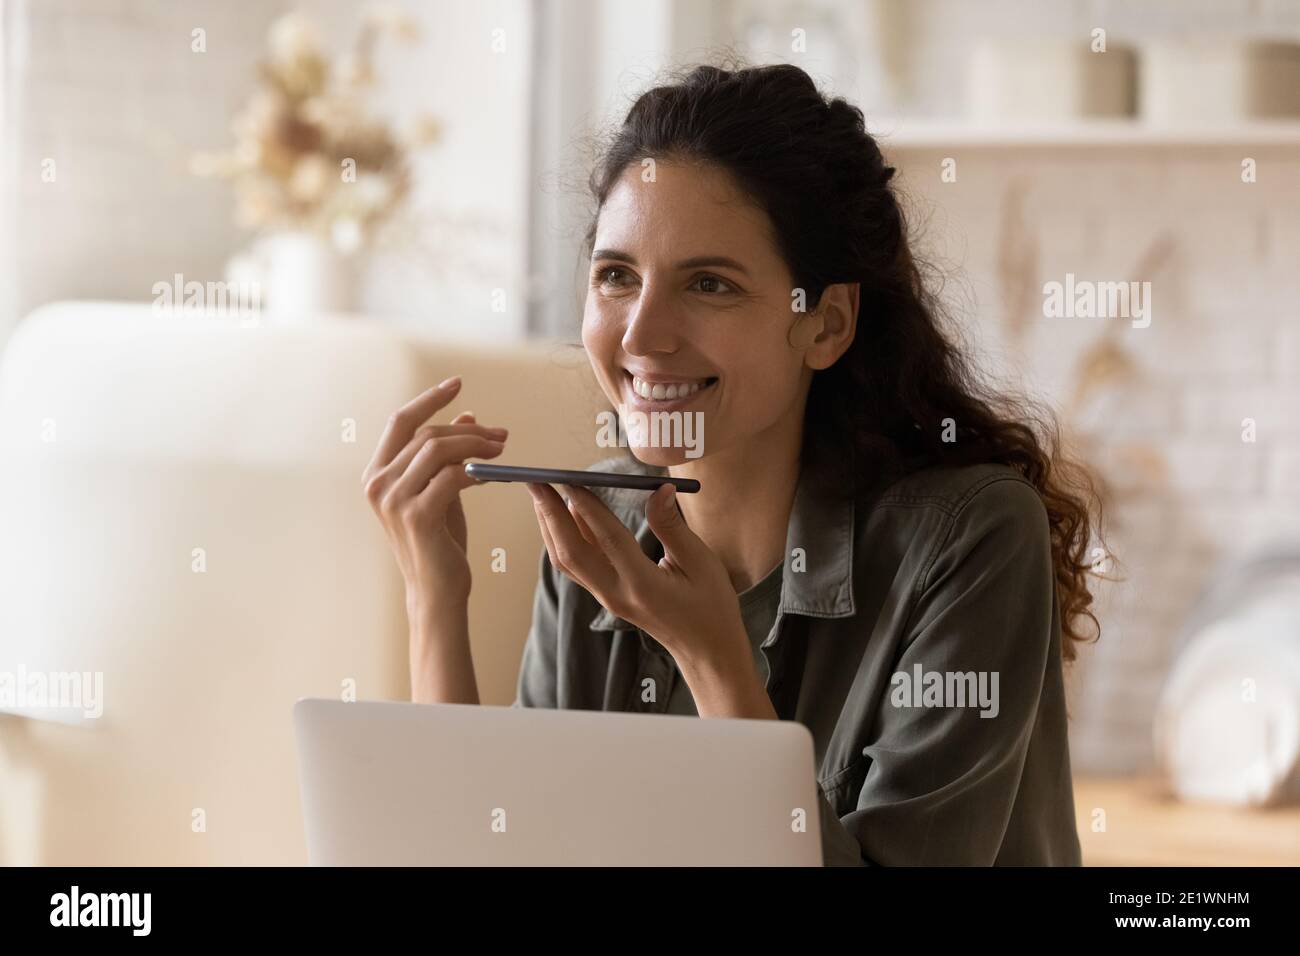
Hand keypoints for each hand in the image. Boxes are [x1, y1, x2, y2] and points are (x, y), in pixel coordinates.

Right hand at [362, 376, 507, 610]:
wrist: (437, 589)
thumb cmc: (440, 541)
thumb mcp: (441, 489)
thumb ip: (447, 454)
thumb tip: (466, 415)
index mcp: (376, 474)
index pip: (400, 421)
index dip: (429, 398)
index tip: (457, 383)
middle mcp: (377, 484)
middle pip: (427, 434)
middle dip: (469, 430)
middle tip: (501, 435)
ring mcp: (393, 500)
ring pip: (438, 450)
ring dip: (476, 445)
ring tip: (501, 451)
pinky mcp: (416, 516)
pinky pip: (451, 477)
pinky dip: (475, 471)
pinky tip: (490, 474)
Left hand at [526, 482, 749, 673]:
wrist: (705, 649)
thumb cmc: (710, 605)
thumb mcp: (701, 562)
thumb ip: (673, 526)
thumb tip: (659, 489)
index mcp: (643, 584)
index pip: (608, 539)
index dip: (587, 508)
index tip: (570, 480)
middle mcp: (617, 593)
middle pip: (571, 552)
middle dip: (550, 515)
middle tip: (537, 482)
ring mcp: (607, 598)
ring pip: (566, 561)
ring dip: (550, 526)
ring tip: (541, 494)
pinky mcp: (606, 596)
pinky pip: (577, 566)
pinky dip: (564, 538)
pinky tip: (565, 516)